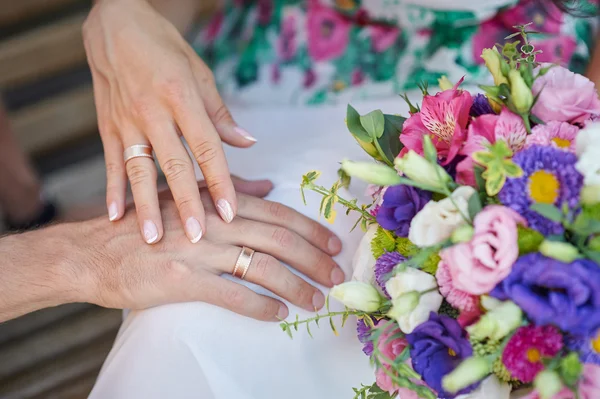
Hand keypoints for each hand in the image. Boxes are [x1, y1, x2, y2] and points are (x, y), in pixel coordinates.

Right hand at [69, 191, 344, 320]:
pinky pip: (232, 295)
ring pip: (263, 267)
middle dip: (313, 258)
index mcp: (219, 201)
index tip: (333, 245)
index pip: (277, 214)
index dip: (310, 229)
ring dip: (296, 285)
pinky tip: (277, 314)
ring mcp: (200, 250)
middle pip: (279, 239)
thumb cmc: (143, 225)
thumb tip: (267, 187)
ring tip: (315, 299)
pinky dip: (260, 306)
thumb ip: (230, 192)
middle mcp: (215, 222)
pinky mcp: (183, 279)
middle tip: (336, 275)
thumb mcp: (187, 199)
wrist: (92, 251)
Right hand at [83, 0, 254, 244]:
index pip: (207, 147)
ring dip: (145, 206)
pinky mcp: (107, 126)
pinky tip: (114, 216)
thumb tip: (247, 144)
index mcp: (182, 97)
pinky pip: (110, 162)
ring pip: (138, 170)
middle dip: (185, 204)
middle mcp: (153, 112)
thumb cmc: (164, 48)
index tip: (231, 213)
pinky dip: (112, 190)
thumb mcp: (200, 73)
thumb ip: (221, 114)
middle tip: (195, 238)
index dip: (220, 181)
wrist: (115, 26)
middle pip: (173, 165)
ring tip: (152, 238)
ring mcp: (126, 121)